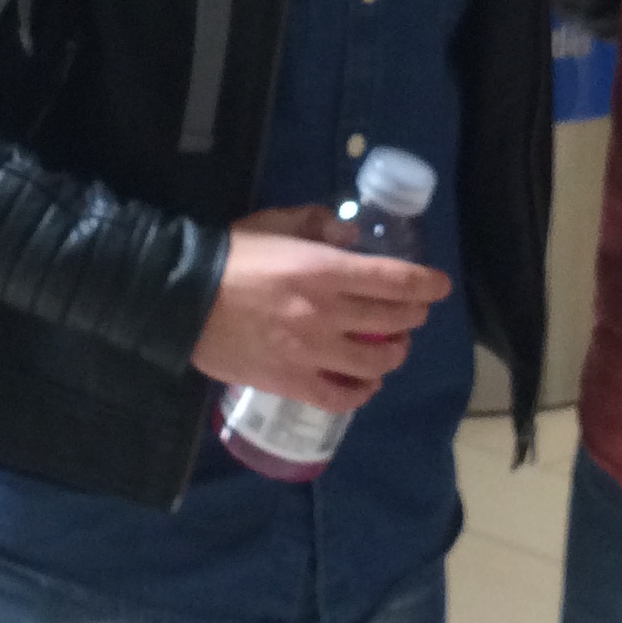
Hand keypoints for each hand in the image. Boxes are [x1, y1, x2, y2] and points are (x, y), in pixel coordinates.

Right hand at [190, 206, 448, 411]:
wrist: (181, 298)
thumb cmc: (229, 255)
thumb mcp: (276, 224)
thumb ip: (318, 226)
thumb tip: (352, 238)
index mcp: (324, 270)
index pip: (394, 280)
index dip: (426, 284)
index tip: (440, 286)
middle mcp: (326, 313)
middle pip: (393, 320)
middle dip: (413, 316)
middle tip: (414, 314)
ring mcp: (310, 353)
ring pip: (374, 363)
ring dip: (394, 355)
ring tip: (392, 350)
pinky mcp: (290, 382)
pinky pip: (340, 398)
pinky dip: (361, 393)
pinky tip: (365, 386)